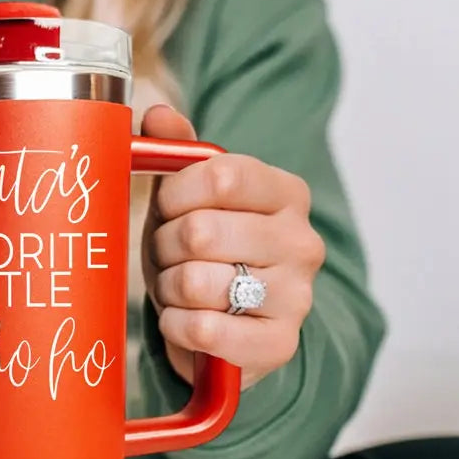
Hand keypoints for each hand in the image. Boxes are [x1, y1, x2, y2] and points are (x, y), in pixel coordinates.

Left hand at [140, 106, 324, 391]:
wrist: (230, 331)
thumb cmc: (204, 256)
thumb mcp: (188, 201)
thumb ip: (177, 153)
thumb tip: (156, 114)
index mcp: (286, 194)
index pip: (220, 174)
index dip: (175, 192)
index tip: (166, 208)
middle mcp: (302, 242)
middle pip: (201, 231)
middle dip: (164, 247)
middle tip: (169, 257)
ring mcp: (296, 296)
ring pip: (196, 282)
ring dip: (168, 289)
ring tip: (178, 290)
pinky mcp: (278, 344)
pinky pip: (204, 328)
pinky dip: (176, 326)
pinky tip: (182, 322)